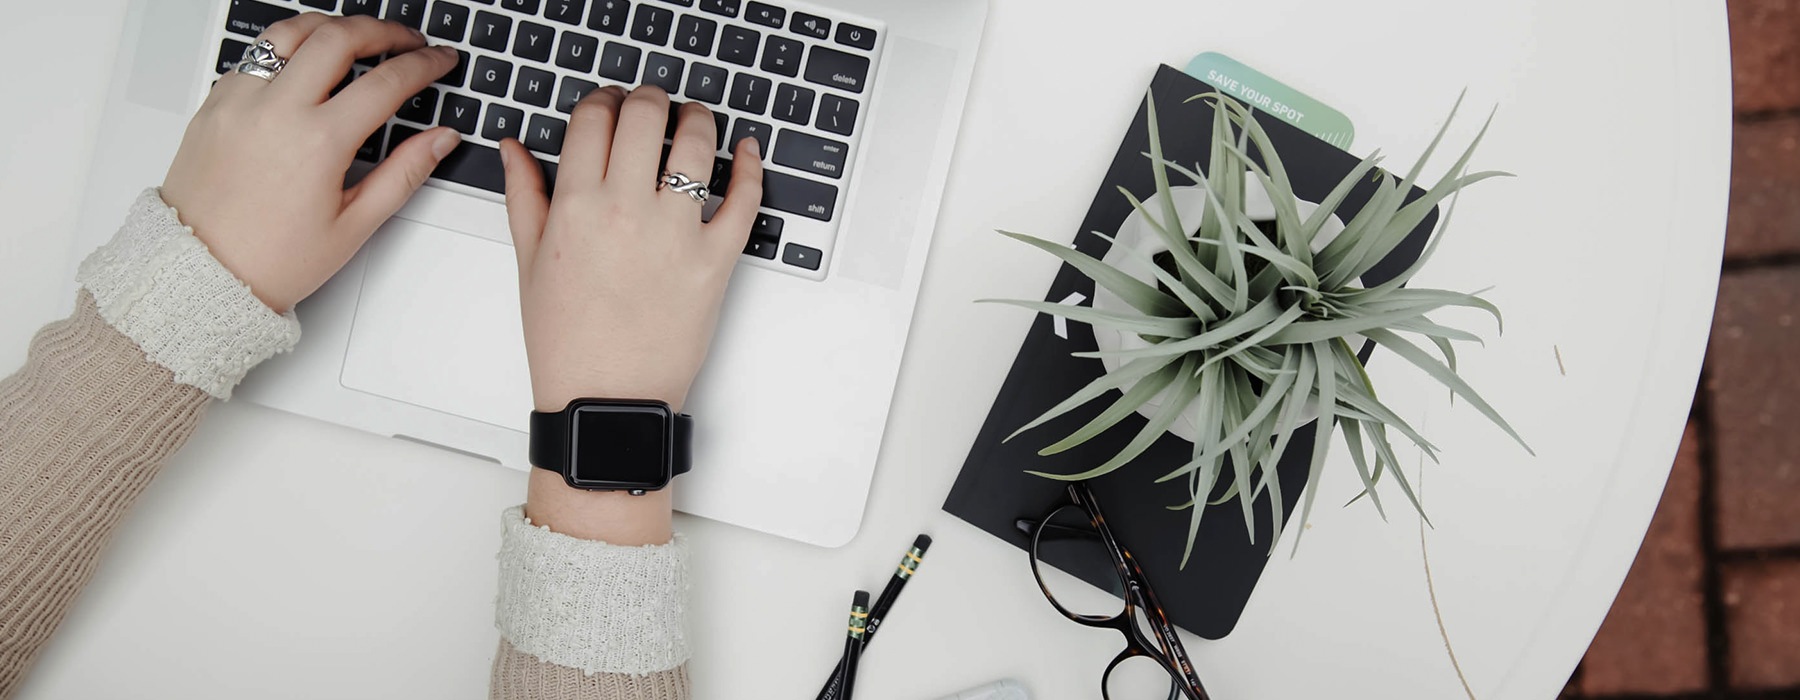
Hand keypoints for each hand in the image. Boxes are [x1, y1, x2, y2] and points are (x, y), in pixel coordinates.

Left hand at [160, 14, 461, 312]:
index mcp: (317, 142)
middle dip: (383, 31)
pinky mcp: (214, 103)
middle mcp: (275, 110)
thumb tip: (440, 140)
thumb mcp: (354, 225)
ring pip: (291, 31)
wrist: (200, 274)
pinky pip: (256, 55)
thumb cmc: (271, 259)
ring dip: (332, 26)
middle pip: (339, 37)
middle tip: (407, 40)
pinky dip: (288, 48)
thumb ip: (404, 173)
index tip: (439, 60)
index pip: (386, 82)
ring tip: (356, 36)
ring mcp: (239, 101)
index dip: (423, 64)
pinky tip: (306, 64)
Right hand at [501, 86, 762, 415]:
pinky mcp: (716, 260)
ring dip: (698, 119)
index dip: (604, 99)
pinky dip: (751, 167)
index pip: (593, 118)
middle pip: (645, 116)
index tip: (611, 104)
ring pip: (697, 144)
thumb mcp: (529, 263)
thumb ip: (524, 195)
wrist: (606, 399)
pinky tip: (748, 151)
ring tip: (695, 121)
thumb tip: (514, 148)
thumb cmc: (567, 341)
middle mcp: (626, 211)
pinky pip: (744, 199)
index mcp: (576, 206)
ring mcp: (675, 234)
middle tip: (652, 104)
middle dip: (649, 98)